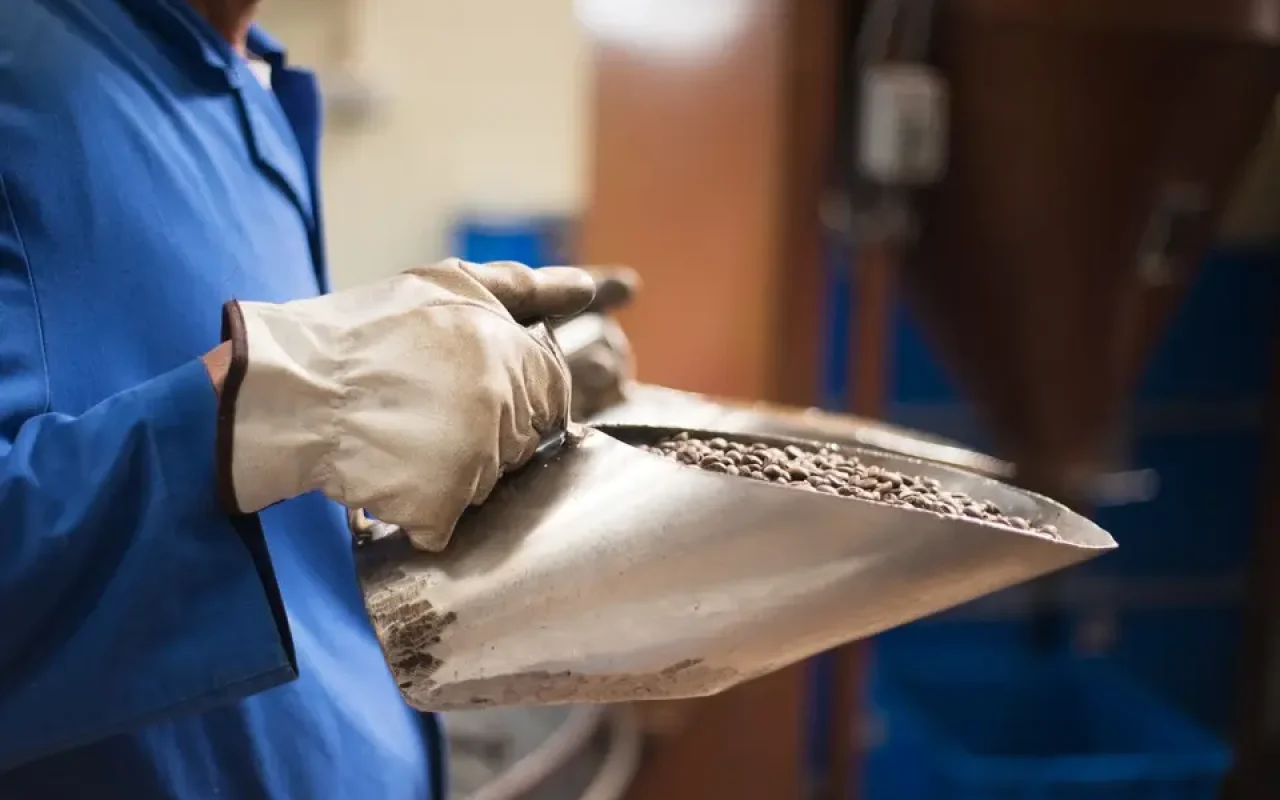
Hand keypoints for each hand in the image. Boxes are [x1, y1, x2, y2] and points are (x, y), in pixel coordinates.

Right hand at [213, 259, 594, 550]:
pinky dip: (421, 511)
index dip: (516, 396)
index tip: (469, 392)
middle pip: (522, 443)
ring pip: (487, 484)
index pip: (551, 395)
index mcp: (514, 359)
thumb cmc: (364, 332)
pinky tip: (389, 476)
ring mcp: (474, 460)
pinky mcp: (440, 504)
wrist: (287, 388)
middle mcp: (503, 409)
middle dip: (486, 434)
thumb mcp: (447, 286)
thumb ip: (526, 289)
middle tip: (425, 413)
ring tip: (401, 438)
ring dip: (453, 472)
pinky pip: (447, 522)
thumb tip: (588, 290)